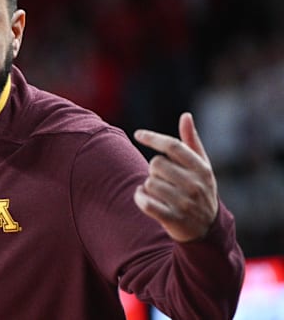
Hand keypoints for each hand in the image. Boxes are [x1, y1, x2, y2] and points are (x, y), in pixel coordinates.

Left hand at [133, 112, 218, 242]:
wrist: (207, 229)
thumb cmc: (200, 189)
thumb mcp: (201, 166)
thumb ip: (191, 141)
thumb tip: (186, 115)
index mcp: (202, 169)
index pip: (173, 146)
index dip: (153, 138)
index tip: (138, 134)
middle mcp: (195, 185)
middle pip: (156, 164)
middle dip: (154, 169)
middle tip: (162, 179)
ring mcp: (185, 203)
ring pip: (149, 183)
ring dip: (148, 186)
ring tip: (158, 193)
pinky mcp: (173, 218)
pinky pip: (146, 203)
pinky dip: (139, 198)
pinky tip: (142, 197)